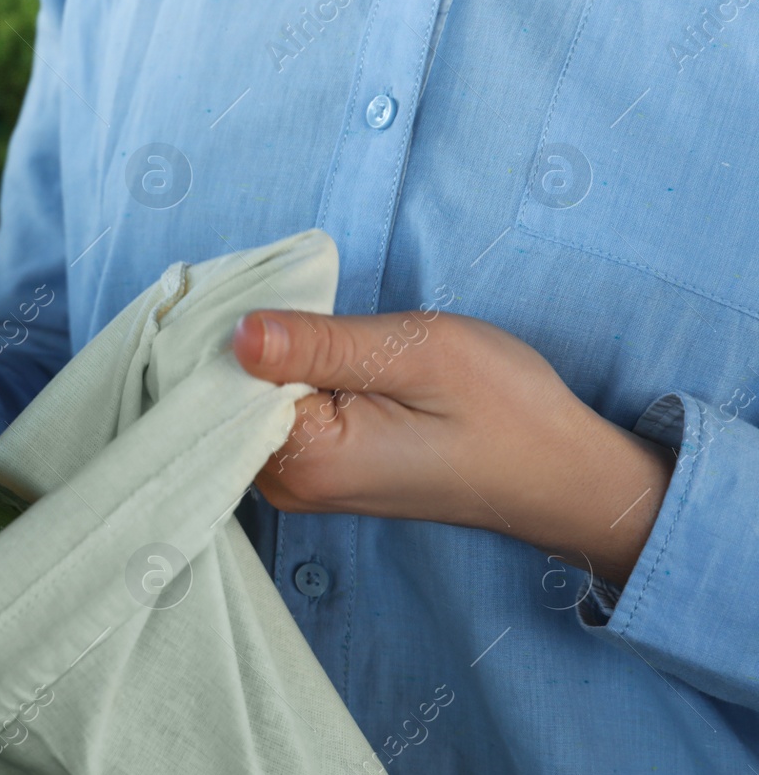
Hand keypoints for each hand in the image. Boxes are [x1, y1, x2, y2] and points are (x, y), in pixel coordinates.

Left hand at [231, 308, 675, 583]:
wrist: (557, 472)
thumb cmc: (504, 411)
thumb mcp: (417, 353)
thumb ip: (321, 343)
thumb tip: (238, 332)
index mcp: (305, 460)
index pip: (217, 386)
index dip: (225, 329)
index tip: (251, 289)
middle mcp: (287, 485)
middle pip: (221, 398)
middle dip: (239, 342)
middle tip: (282, 294)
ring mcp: (297, 483)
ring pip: (243, 404)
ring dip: (262, 359)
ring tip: (304, 318)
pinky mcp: (314, 471)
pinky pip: (269, 416)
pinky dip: (279, 379)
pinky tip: (310, 352)